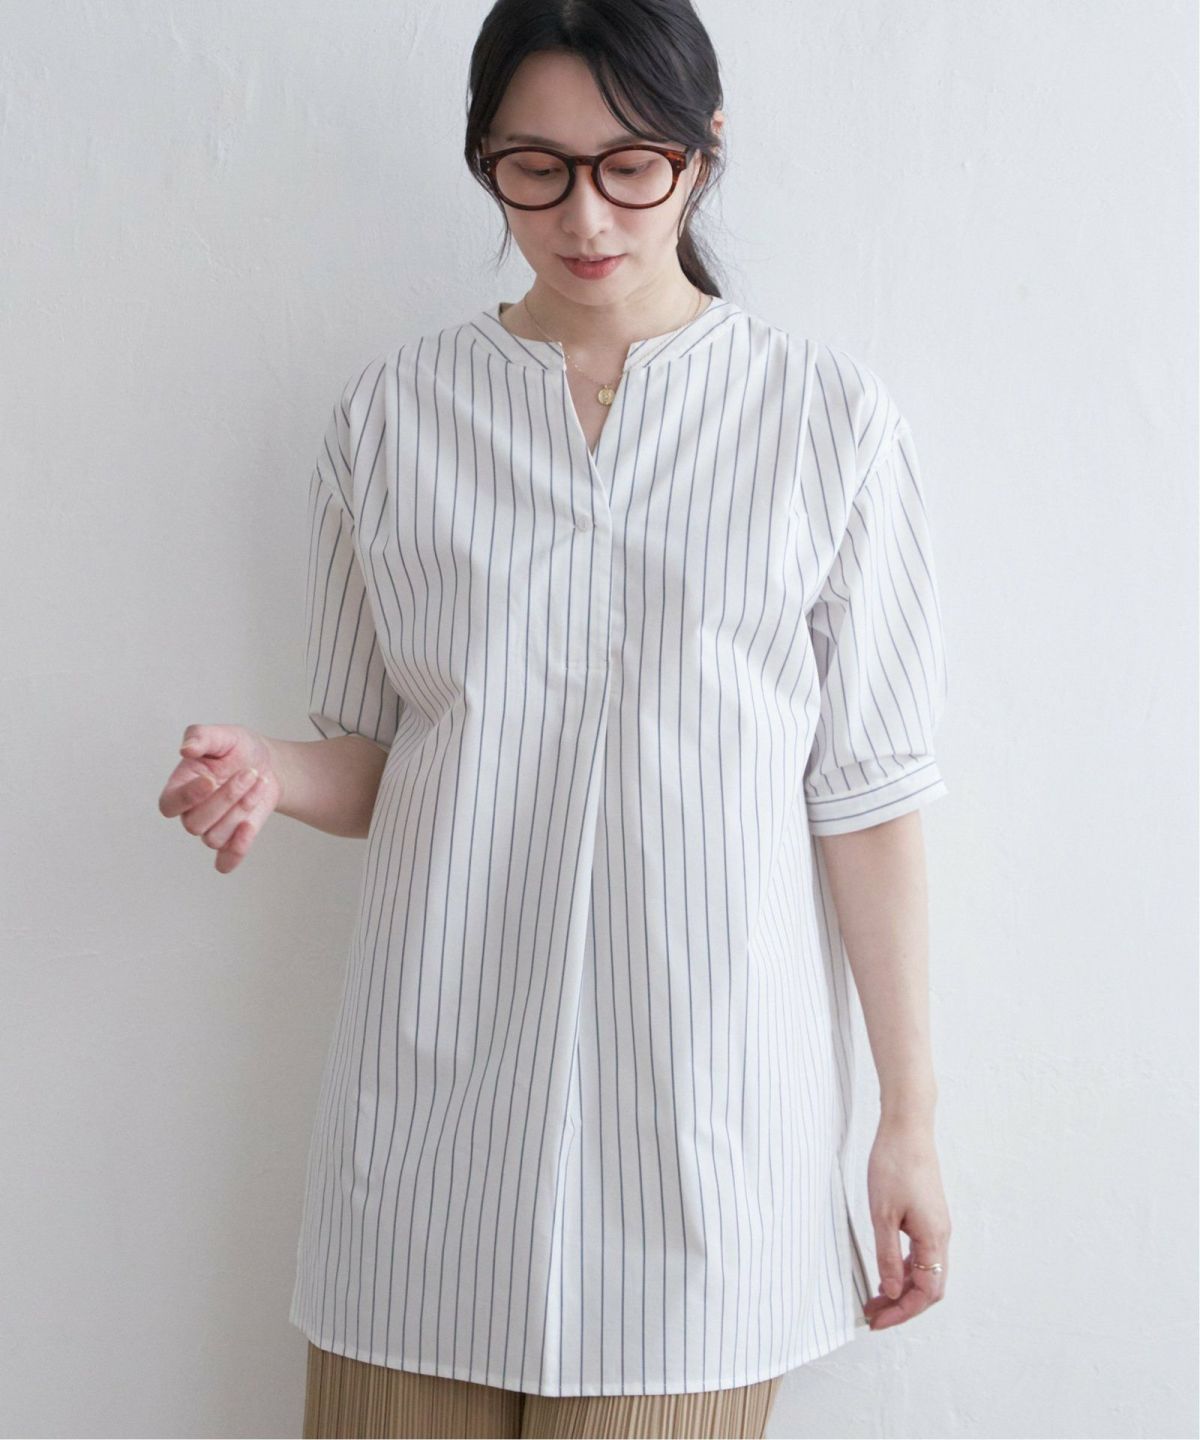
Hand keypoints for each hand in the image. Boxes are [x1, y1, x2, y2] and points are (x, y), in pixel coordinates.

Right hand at [158, 724, 278, 873]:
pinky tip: (248, 827)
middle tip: (249, 772)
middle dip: (227, 798)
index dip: (187, 797)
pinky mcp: (232, 841)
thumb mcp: (222, 735)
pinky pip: (225, 861)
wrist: (267, 764)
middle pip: (196, 824)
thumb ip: (201, 737)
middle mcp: (191, 812)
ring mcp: (211, 829)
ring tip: (258, 781)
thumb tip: (185, 748)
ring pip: (215, 837)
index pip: (169, 805)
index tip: (210, 780)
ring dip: (242, 809)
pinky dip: (236, 850)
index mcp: (180, 787)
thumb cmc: (238, 749)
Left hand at [862, 1114, 950, 1330]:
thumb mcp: (882, 1214)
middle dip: (902, 1306)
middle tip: (873, 1314)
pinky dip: (903, 1269)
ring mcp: (936, 1226)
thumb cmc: (894, 1164)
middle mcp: (941, 1237)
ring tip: (874, 1299)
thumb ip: (887, 1256)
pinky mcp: (928, 1216)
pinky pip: (920, 1255)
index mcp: (933, 1239)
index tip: (877, 1321)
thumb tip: (893, 1292)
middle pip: (929, 1288)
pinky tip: (885, 1272)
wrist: (907, 1127)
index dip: (902, 1313)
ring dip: (902, 1289)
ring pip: (924, 1272)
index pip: (925, 1293)